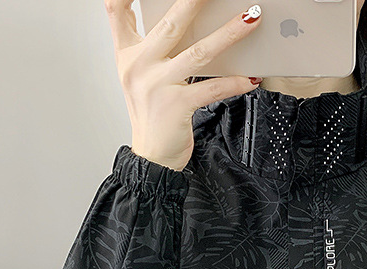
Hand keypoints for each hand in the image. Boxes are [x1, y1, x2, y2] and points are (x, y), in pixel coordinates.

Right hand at [104, 0, 263, 171]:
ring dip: (229, 34)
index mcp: (127, 55)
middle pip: (170, 24)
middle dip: (194, 1)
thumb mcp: (139, 76)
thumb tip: (183, 19)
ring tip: (250, 19)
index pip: (116, 11)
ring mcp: (157, 86)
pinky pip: (212, 89)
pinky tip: (250, 78)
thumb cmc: (151, 114)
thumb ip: (151, 47)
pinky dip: (234, 83)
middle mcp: (139, 66)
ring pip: (199, 53)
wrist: (152, 156)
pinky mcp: (177, 107)